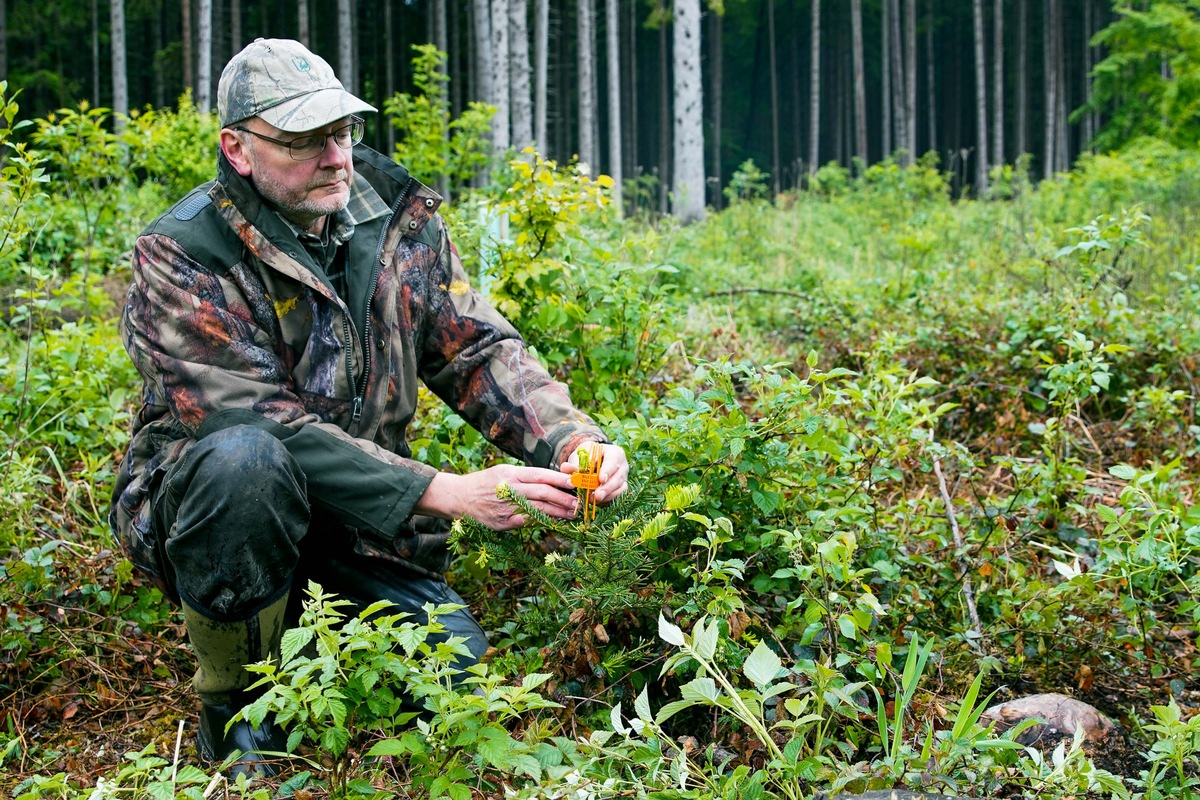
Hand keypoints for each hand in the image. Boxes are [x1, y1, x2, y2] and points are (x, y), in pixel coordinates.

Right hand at [417, 465, 579, 530]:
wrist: (460, 497)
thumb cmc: (485, 482)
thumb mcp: (504, 471)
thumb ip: (525, 476)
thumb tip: (552, 479)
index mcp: (511, 474)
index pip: (540, 475)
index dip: (560, 479)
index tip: (576, 483)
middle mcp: (509, 489)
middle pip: (542, 493)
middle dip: (564, 498)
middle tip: (579, 502)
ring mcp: (506, 507)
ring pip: (538, 509)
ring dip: (558, 512)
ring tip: (572, 513)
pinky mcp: (503, 523)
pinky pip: (527, 522)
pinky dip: (542, 522)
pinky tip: (555, 522)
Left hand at [560, 443, 628, 504]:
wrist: (593, 459)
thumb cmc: (587, 456)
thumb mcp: (580, 455)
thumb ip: (574, 462)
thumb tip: (566, 468)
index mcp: (614, 452)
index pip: (614, 460)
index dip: (608, 470)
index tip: (601, 479)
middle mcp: (622, 465)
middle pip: (618, 477)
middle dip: (607, 488)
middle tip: (597, 496)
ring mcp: (623, 477)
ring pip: (620, 488)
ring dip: (607, 495)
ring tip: (592, 500)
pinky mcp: (620, 487)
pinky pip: (617, 495)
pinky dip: (607, 499)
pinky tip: (595, 501)